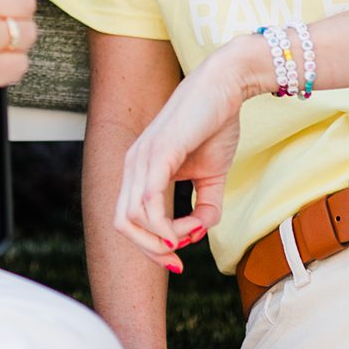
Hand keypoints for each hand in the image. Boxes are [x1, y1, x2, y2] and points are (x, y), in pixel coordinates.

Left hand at [115, 41, 263, 268]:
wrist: (226, 85)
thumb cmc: (215, 124)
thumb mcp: (212, 176)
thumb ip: (205, 207)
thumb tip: (199, 234)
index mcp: (140, 169)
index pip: (127, 220)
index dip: (149, 247)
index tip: (179, 258)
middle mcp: (133, 164)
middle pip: (122, 225)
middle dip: (149, 251)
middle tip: (177, 262)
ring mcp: (142, 156)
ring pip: (131, 217)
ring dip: (162, 240)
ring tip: (192, 234)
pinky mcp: (158, 151)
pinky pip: (148, 199)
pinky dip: (163, 224)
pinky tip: (186, 230)